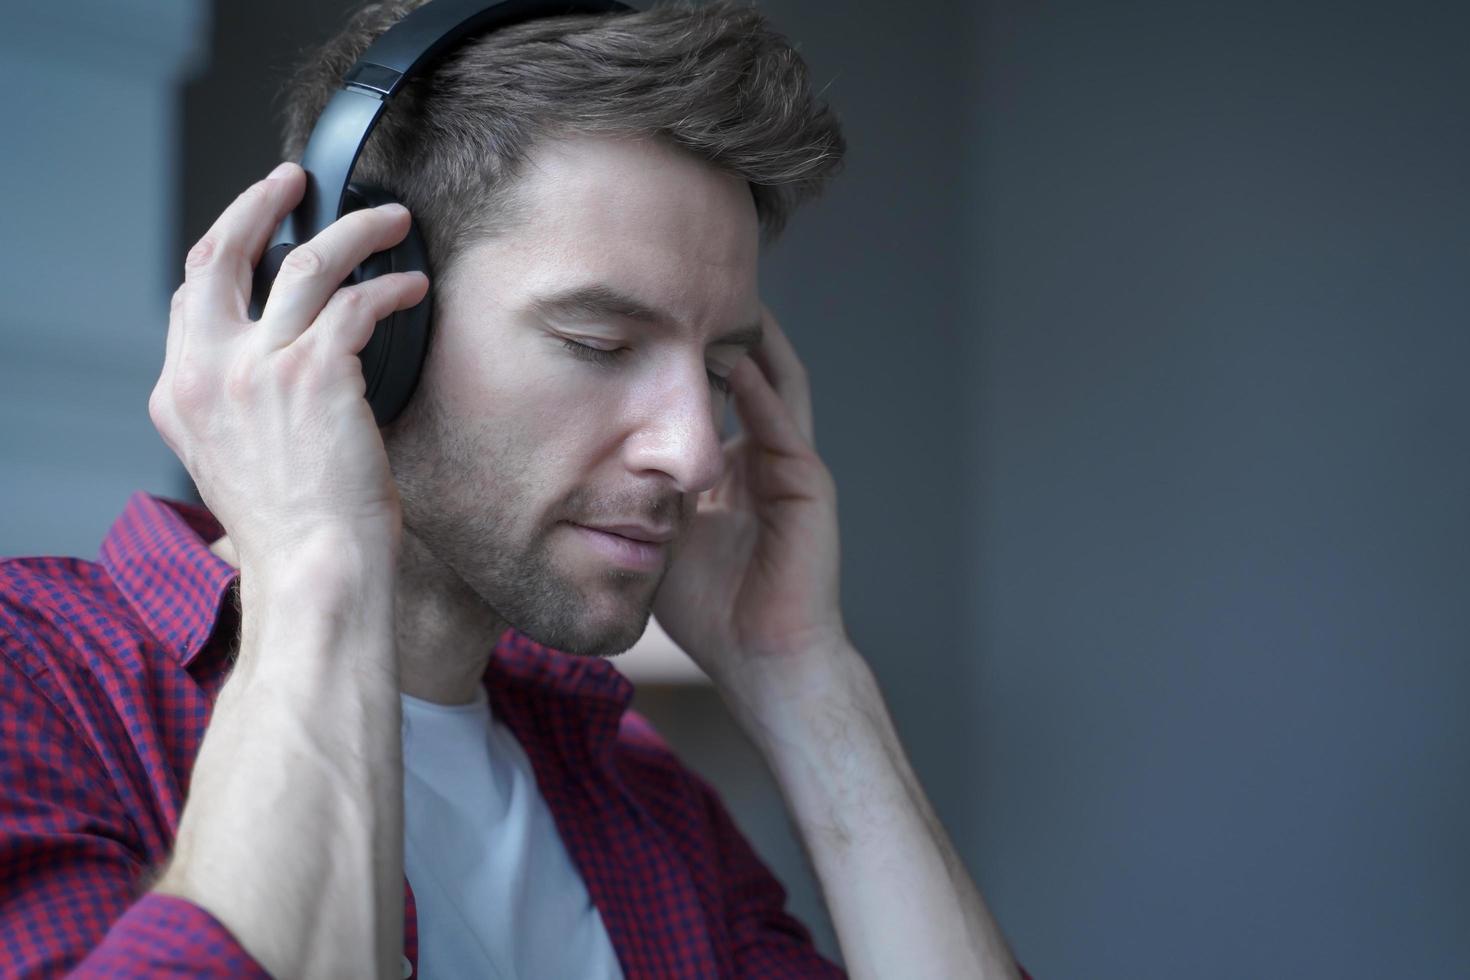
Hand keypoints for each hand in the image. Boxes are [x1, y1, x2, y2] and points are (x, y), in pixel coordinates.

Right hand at [149, 162, 428, 567]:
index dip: (226, 253)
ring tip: (389, 220)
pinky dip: (393, 288)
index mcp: (181, 397)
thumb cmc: (295, 532)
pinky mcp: (317, 370)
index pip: (191, 298)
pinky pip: (360, 301)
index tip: (255, 229)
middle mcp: (208, 373)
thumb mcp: (236, 464)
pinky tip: (414, 290)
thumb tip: (275, 373)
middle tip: (291, 181)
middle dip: (257, 204)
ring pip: (305, 261)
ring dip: (354, 229)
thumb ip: (239, 410)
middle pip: (222, 255)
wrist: (315, 568)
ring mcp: (259, 367)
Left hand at [652, 306, 847, 690]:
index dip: (673, 357)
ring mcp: (786, 463)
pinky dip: (756, 383)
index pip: (702, 394)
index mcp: (726, 468)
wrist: (761, 657)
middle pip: (739, 372)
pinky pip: (780, 417)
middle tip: (675, 284)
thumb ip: (627, 494)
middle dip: (709, 330)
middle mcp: (759, 455)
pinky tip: (726, 353)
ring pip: (768, 379)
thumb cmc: (707, 609)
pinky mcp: (806, 479)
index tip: (634, 319)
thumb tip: (566, 458)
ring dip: (741, 338)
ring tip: (709, 294)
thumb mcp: (652, 536)